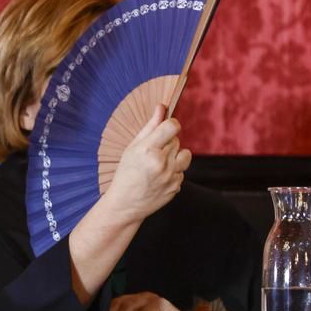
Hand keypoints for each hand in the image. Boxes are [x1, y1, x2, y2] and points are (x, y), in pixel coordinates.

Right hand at [99, 104, 191, 224]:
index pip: (172, 126)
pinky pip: (182, 171)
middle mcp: (161, 163)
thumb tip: (162, 107)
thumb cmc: (125, 173)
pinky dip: (173, 172)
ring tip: (160, 163)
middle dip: (167, 143)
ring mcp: (170, 176)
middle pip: (176, 140)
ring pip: (185, 154)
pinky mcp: (176, 186)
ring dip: (176, 156)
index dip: (172, 124)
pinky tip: (160, 177)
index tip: (167, 127)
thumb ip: (150, 127)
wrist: (125, 204)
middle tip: (152, 152)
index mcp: (147, 150)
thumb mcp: (132, 148)